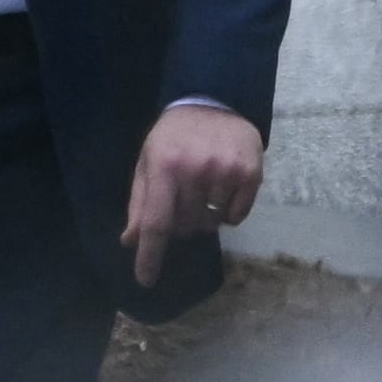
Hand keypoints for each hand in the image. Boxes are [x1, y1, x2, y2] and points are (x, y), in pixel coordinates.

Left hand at [124, 103, 265, 285]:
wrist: (214, 101)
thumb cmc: (174, 137)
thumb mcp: (148, 162)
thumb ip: (140, 203)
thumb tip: (131, 242)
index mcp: (164, 167)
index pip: (155, 223)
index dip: (149, 255)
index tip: (146, 280)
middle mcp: (195, 170)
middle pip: (185, 227)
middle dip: (180, 223)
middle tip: (183, 199)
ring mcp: (225, 171)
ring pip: (211, 224)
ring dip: (205, 216)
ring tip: (204, 189)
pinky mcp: (251, 173)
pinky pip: (236, 216)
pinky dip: (228, 212)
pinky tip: (224, 188)